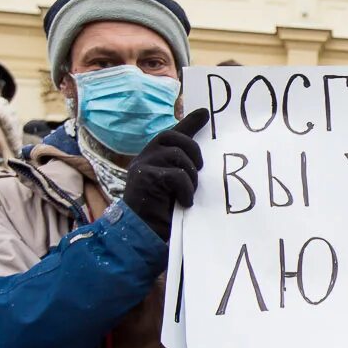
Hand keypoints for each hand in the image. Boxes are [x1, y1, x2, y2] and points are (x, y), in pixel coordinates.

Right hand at [121, 109, 207, 241]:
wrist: (142, 233)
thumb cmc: (161, 213)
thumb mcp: (177, 187)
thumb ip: (186, 171)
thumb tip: (205, 164)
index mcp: (154, 157)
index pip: (172, 133)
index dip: (189, 122)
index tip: (205, 114)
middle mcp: (145, 157)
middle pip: (172, 137)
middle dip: (192, 149)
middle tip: (200, 168)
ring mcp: (142, 166)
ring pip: (176, 154)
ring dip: (190, 174)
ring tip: (189, 193)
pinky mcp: (144, 177)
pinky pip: (175, 174)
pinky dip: (186, 189)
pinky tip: (185, 202)